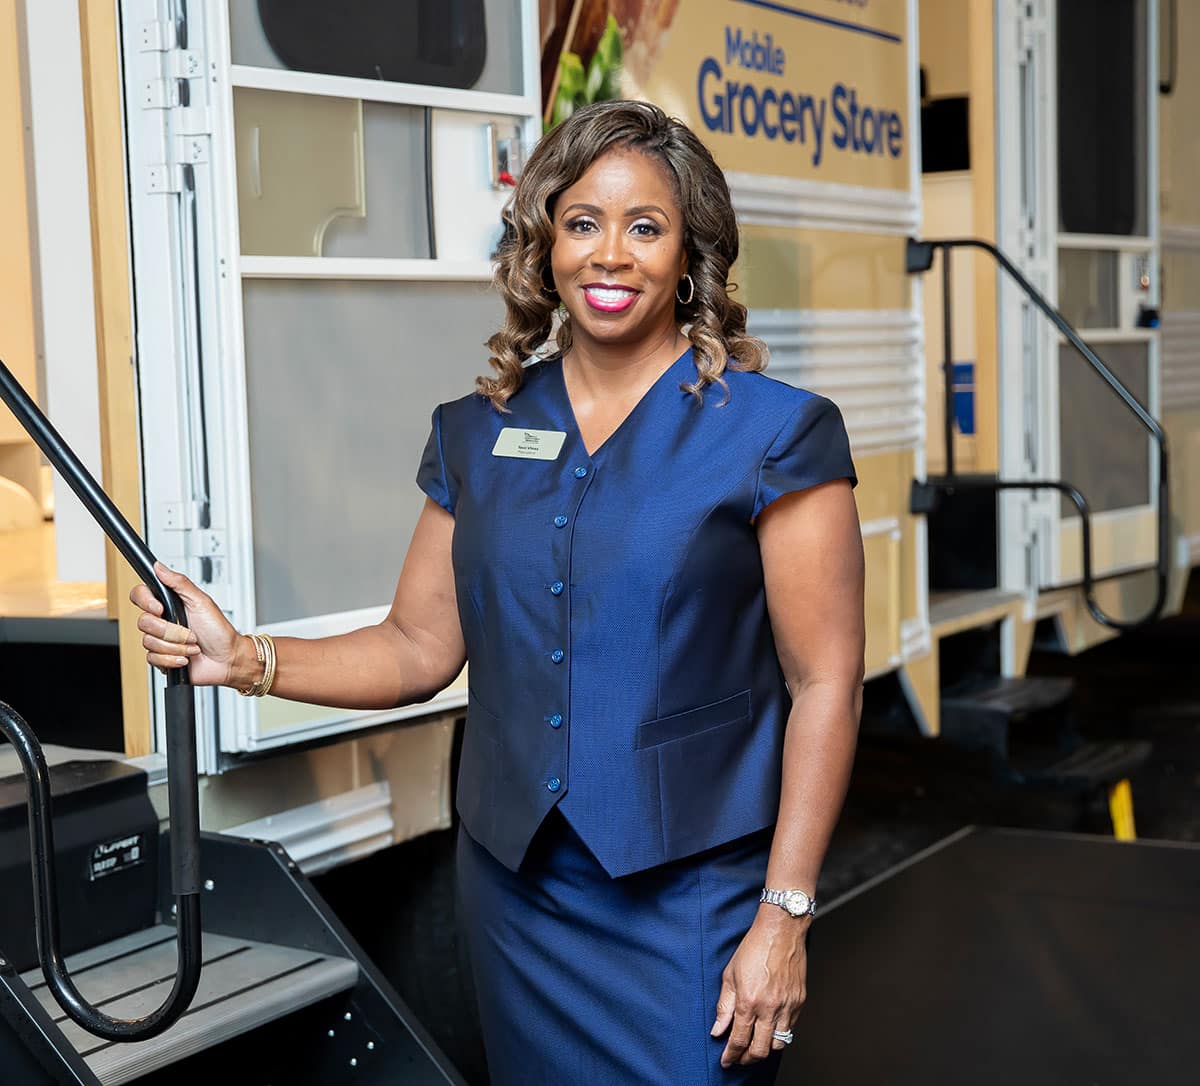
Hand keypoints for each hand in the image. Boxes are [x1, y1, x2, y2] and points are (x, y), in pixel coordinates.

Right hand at [129, 562, 243, 686]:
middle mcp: (162, 621)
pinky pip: (153, 659)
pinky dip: (173, 659)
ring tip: (192, 645)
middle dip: (171, 631)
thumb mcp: (202, 602)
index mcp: (170, 604)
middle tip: (190, 632)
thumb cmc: (219, 630)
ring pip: (149, 642)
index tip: (161, 608)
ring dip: (177, 647)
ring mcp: (161, 641)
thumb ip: (180, 583)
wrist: (227, 658)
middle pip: (143, 622)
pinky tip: (186, 657)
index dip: (145, 601)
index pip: (140, 595)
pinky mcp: (161, 658)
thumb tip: (159, 567)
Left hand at [711, 907, 808, 1067]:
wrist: (781, 931)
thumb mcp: (730, 974)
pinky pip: (790, 1029)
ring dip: (765, 1050)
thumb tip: (718, 1030)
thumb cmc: (755, 947)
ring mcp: (787, 1006)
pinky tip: (770, 1029)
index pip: (739, 1039)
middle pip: (760, 1050)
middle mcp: (769, 1007)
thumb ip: (724, 1006)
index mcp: (749, 1000)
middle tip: (739, 1057)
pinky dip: (779, 1034)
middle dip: (747, 1059)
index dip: (731, 1055)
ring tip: (755, 1045)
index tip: (726, 1061)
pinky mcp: (799, 1002)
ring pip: (778, 1045)